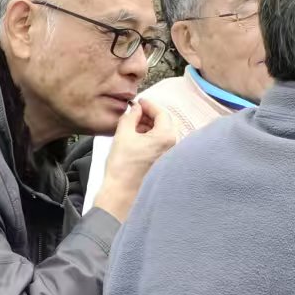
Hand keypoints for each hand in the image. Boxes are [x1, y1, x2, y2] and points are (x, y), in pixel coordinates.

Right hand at [93, 98, 178, 221]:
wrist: (121, 192)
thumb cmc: (122, 165)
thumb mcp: (123, 134)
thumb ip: (130, 116)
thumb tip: (135, 108)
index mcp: (166, 136)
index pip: (162, 113)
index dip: (149, 105)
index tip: (138, 102)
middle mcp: (173, 144)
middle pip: (164, 122)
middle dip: (149, 115)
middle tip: (134, 113)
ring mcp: (170, 154)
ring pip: (162, 133)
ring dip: (148, 126)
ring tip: (132, 125)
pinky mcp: (164, 162)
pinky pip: (160, 143)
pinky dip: (149, 136)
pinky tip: (136, 137)